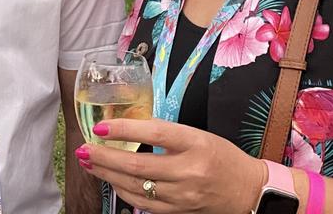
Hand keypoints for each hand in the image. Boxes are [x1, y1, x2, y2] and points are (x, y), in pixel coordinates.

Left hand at [76, 118, 265, 213]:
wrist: (248, 191)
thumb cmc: (222, 157)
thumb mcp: (199, 135)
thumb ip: (167, 133)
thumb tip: (128, 127)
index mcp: (196, 143)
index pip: (155, 133)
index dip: (124, 129)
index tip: (101, 127)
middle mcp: (189, 170)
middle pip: (138, 164)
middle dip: (104, 157)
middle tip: (84, 148)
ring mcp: (183, 195)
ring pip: (135, 186)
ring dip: (107, 174)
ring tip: (89, 162)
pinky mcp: (178, 211)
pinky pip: (142, 203)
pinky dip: (122, 190)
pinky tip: (111, 179)